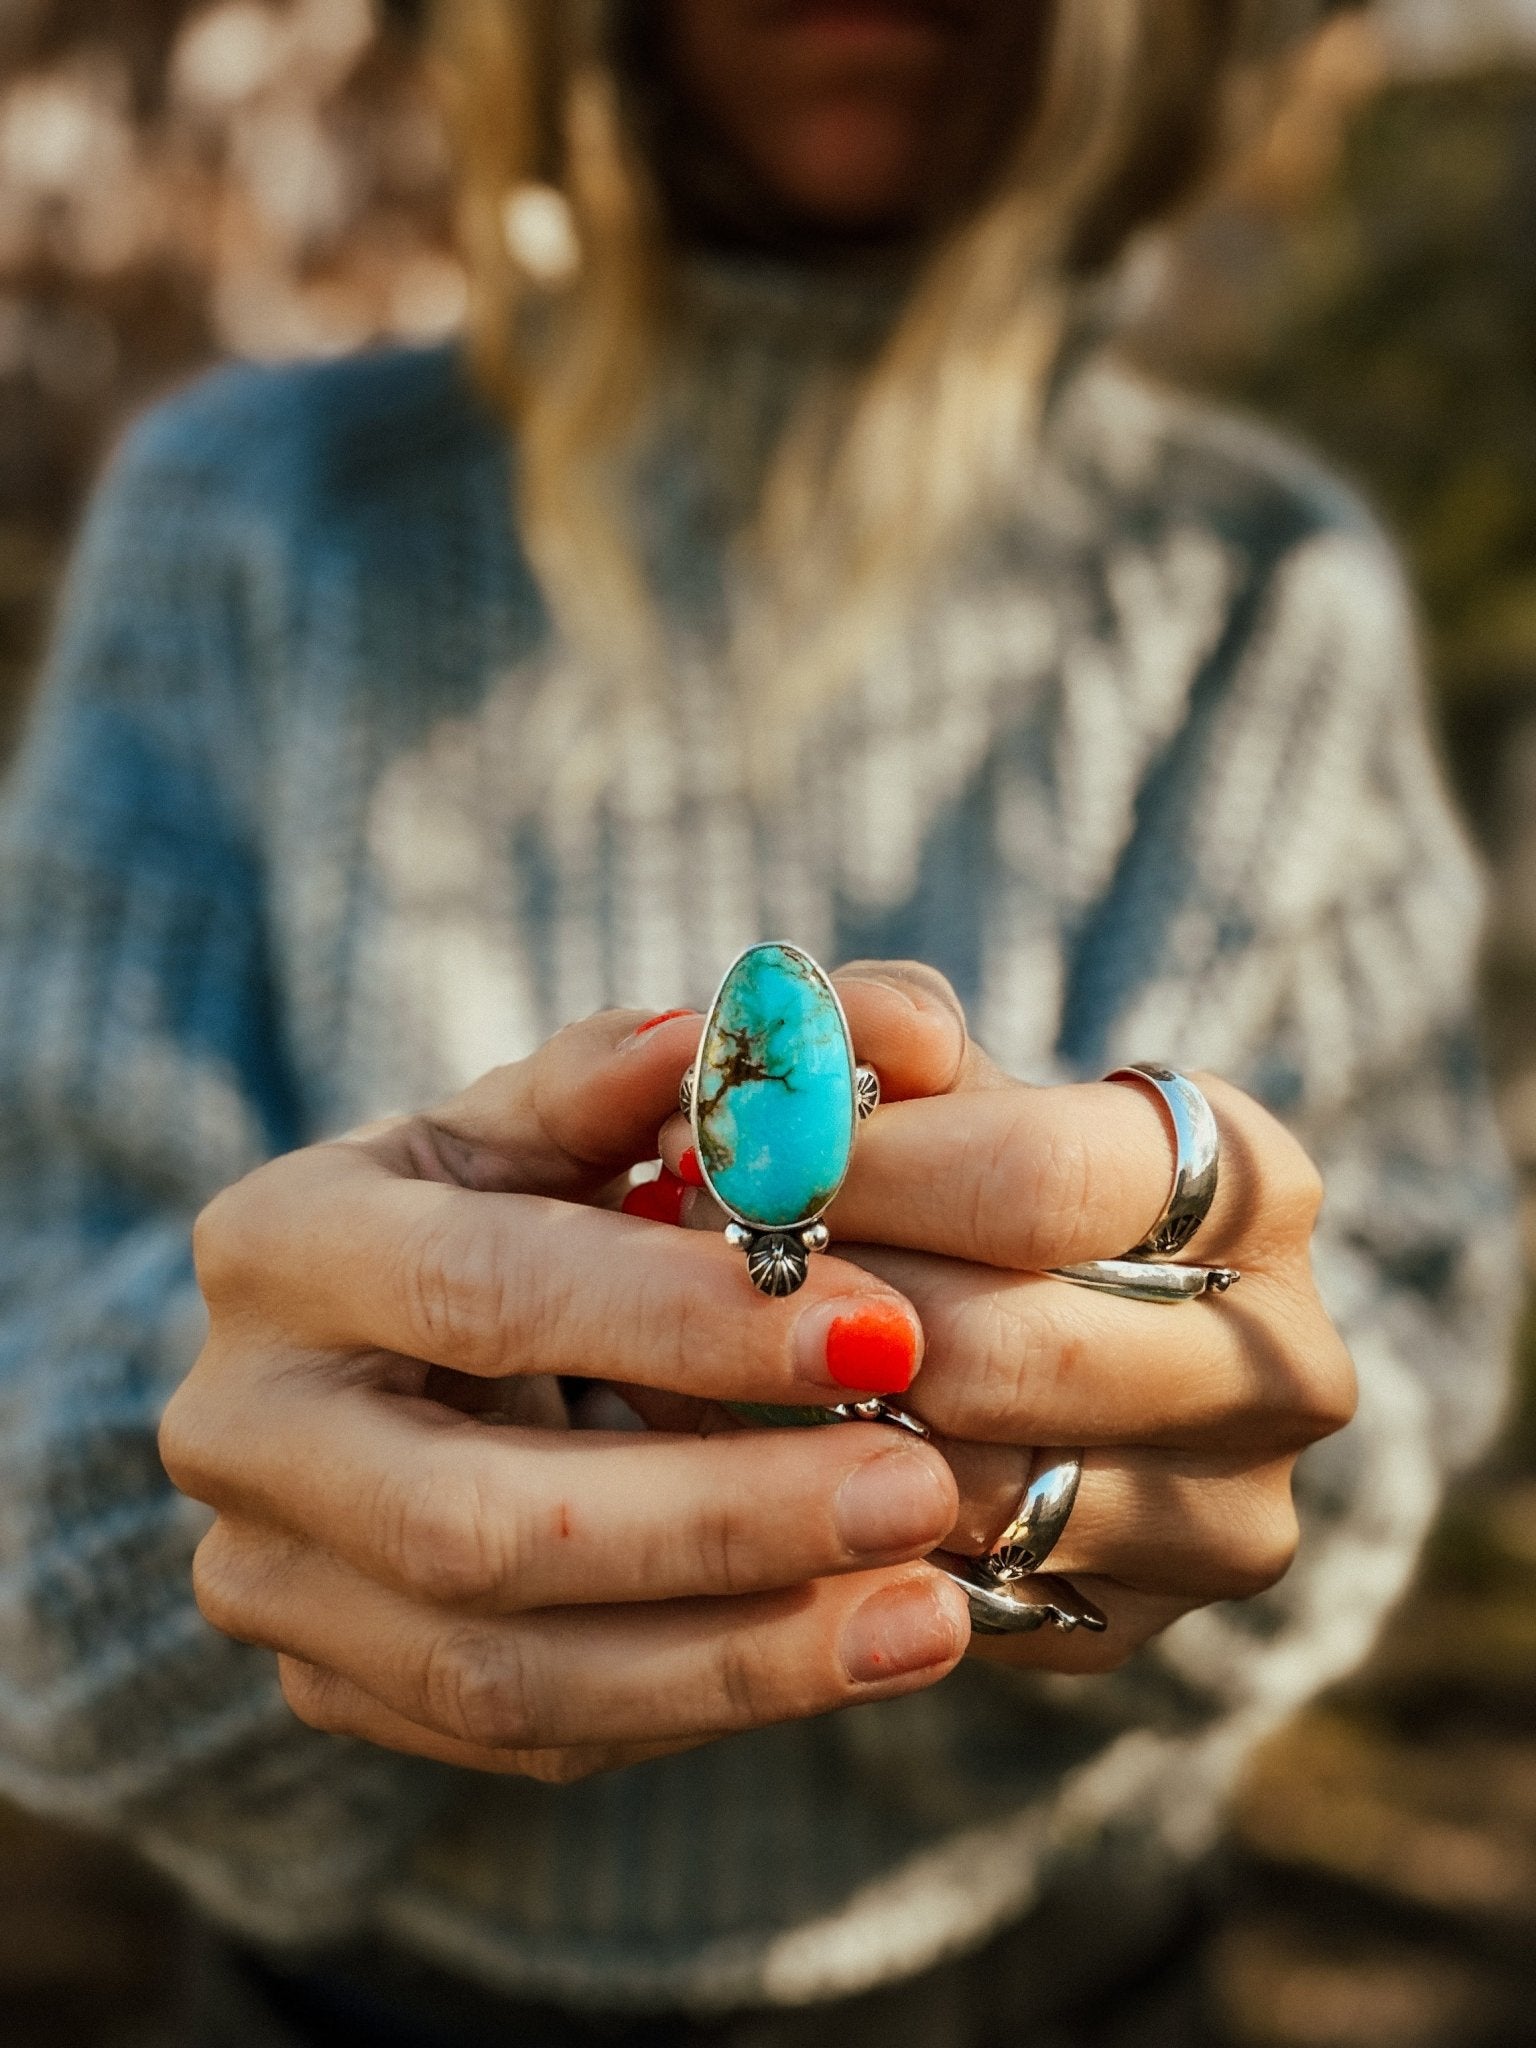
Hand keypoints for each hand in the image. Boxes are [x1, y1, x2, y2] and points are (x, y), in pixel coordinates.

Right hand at [160, 1003, 980, 1781]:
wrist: (388, 1350)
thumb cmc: (497, 1204)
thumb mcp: (541, 1123)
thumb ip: (624, 1082)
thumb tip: (737, 1035)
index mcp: (281, 1244)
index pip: (482, 1288)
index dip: (680, 1317)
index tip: (883, 1328)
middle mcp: (239, 1426)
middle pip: (475, 1523)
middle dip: (717, 1516)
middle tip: (918, 1490)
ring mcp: (274, 1580)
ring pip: (501, 1672)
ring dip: (737, 1655)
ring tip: (923, 1611)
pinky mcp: (336, 1687)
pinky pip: (531, 1732)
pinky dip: (703, 1700)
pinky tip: (852, 1654)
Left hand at [659, 963, 1356, 1671]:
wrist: (1027, 1337)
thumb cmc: (975, 1175)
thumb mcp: (946, 1082)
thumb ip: (883, 1032)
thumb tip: (824, 1021)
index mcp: (1259, 1189)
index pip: (1040, 1182)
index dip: (865, 1168)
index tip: (735, 1155)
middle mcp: (1285, 1364)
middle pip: (1000, 1350)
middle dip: (821, 1299)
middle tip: (703, 1258)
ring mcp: (1226, 1516)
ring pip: (964, 1485)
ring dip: (808, 1416)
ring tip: (720, 1340)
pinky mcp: (1135, 1627)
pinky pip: (942, 1587)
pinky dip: (834, 1517)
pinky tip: (772, 1444)